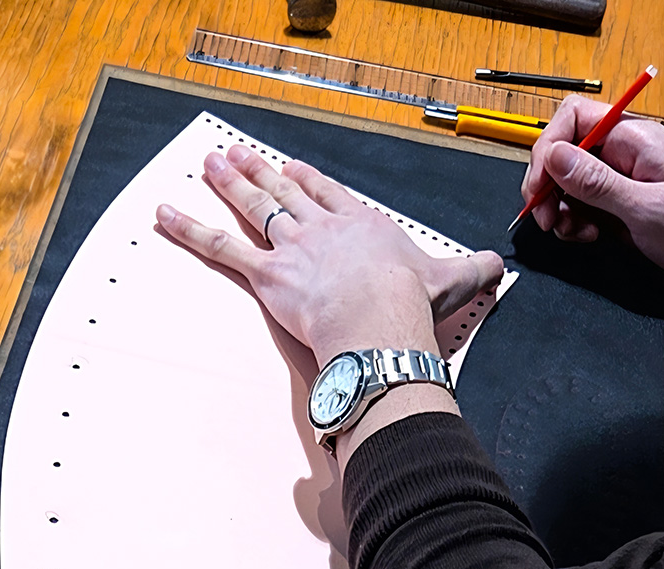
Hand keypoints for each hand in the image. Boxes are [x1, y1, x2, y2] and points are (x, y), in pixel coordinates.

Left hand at [156, 146, 503, 367]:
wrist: (381, 318)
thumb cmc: (410, 302)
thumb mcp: (454, 279)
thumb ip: (473, 269)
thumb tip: (497, 267)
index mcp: (362, 226)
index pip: (331, 195)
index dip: (311, 181)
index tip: (296, 168)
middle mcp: (324, 229)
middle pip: (287, 193)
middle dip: (263, 172)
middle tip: (241, 155)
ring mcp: (293, 248)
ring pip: (256, 208)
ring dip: (231, 184)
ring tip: (211, 164)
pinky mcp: (268, 274)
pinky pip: (222, 248)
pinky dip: (191, 231)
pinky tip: (166, 214)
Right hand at [522, 96, 663, 290]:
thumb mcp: (644, 208)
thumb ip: (596, 182)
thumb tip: (554, 156)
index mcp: (635, 139)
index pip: (573, 119)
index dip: (547, 150)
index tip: (538, 187)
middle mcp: (625, 152)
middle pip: (564, 152)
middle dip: (548, 186)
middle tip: (548, 219)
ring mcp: (620, 178)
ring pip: (567, 182)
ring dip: (560, 208)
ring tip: (574, 232)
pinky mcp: (619, 203)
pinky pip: (581, 204)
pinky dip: (574, 221)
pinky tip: (586, 235)